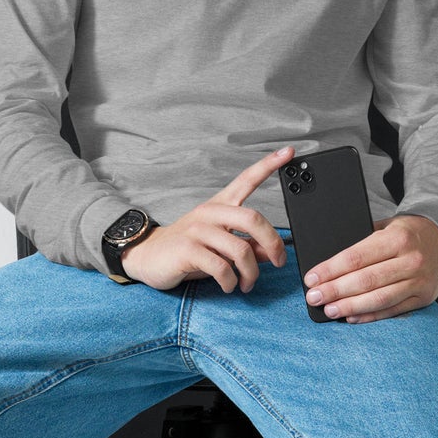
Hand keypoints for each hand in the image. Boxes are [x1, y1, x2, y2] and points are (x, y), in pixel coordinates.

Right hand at [121, 146, 293, 292]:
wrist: (148, 257)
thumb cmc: (187, 250)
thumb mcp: (219, 246)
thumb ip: (247, 246)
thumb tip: (271, 252)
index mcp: (220, 205)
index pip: (246, 179)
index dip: (268, 165)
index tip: (289, 152)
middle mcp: (210, 212)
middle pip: (253, 219)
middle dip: (273, 244)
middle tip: (278, 262)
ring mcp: (198, 230)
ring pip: (241, 250)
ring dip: (250, 273)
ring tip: (246, 283)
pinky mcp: (188, 250)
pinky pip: (222, 268)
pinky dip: (231, 282)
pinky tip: (228, 285)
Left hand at [302, 213, 437, 323]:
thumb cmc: (405, 234)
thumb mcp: (385, 227)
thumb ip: (362, 243)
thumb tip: (328, 265)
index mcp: (397, 238)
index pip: (356, 257)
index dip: (330, 270)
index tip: (312, 278)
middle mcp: (411, 260)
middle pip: (366, 280)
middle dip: (335, 290)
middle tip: (314, 297)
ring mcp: (419, 281)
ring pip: (379, 299)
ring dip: (350, 307)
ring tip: (329, 310)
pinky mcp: (423, 298)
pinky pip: (392, 311)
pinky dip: (370, 316)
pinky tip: (352, 317)